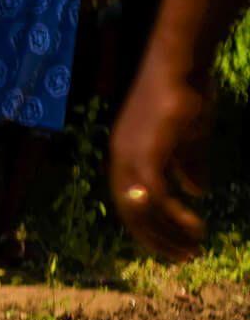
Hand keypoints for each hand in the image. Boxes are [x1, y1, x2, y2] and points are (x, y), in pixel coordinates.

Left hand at [109, 61, 211, 259]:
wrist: (182, 62)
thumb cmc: (187, 92)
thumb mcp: (188, 136)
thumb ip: (189, 165)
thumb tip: (198, 192)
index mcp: (125, 156)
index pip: (130, 202)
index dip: (150, 225)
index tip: (172, 242)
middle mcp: (121, 160)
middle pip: (132, 213)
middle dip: (158, 238)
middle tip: (184, 256)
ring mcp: (129, 158)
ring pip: (143, 210)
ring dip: (168, 232)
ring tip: (193, 247)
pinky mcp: (146, 154)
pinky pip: (156, 197)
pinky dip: (174, 215)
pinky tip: (195, 226)